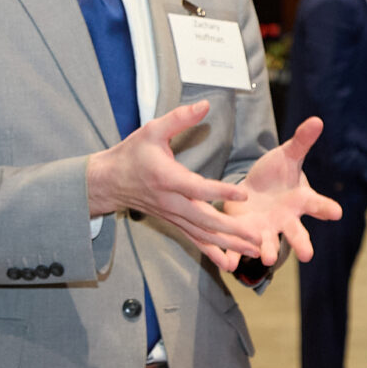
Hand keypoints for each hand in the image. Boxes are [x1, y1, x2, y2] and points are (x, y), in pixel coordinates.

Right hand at [84, 101, 260, 269]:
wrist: (108, 181)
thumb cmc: (131, 154)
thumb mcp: (151, 130)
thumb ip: (179, 118)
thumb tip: (205, 104)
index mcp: (167, 179)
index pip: (197, 188)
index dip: (220, 192)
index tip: (243, 193)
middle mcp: (171, 202)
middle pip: (204, 220)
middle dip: (232, 230)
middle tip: (258, 237)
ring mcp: (172, 215)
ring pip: (203, 234)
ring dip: (229, 244)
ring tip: (255, 251)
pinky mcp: (173, 222)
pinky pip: (194, 239)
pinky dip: (212, 251)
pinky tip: (229, 263)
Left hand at [219, 116, 345, 270]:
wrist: (252, 189)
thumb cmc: (276, 173)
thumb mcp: (287, 155)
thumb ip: (300, 142)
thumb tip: (317, 120)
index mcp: (300, 200)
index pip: (317, 204)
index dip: (327, 209)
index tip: (336, 213)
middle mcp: (287, 219)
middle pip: (297, 232)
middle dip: (302, 243)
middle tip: (307, 255)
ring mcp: (266, 230)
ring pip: (269, 244)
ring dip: (269, 251)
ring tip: (267, 258)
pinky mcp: (244, 234)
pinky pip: (240, 248)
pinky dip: (236, 257)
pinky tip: (230, 264)